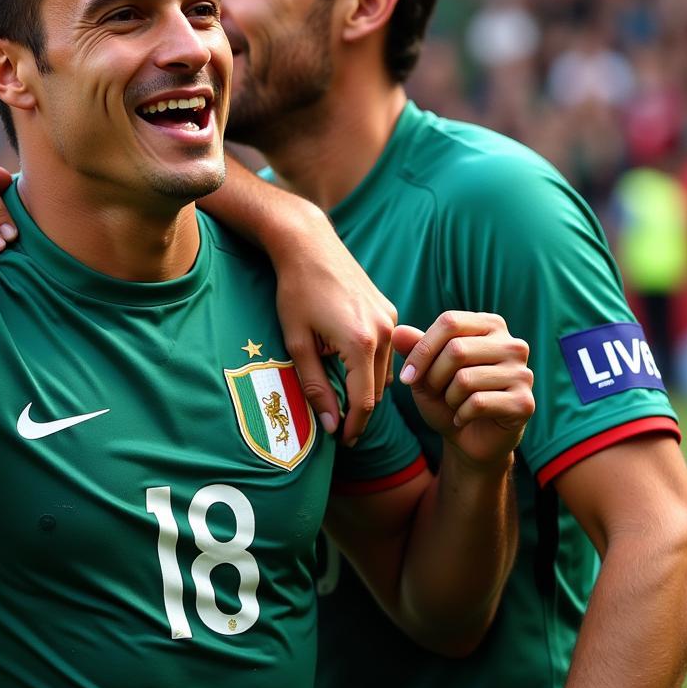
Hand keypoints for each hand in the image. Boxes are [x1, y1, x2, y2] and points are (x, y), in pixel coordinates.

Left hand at [270, 207, 397, 445]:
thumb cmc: (296, 291)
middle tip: (339, 429)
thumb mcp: (297, 342)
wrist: (308, 244)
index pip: (364, 402)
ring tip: (342, 402)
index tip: (341, 442)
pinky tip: (348, 368)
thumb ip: (315, 385)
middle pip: (378, 390)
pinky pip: (386, 351)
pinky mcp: (389, 309)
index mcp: (361, 343)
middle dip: (360, 412)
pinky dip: (371, 365)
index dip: (353, 427)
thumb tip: (331, 425)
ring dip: (366, 388)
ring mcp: (390, 318)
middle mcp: (385, 332)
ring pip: (385, 371)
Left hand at [394, 312, 533, 468]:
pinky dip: (460, 414)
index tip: (408, 375)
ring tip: (452, 403)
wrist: (467, 438)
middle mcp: (512, 345)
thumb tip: (398, 331)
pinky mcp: (525, 403)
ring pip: (466, 378)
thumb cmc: (445, 396)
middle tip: (433, 392)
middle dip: (433, 376)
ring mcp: (523, 374)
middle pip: (457, 349)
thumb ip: (413, 348)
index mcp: (490, 326)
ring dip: (448, 397)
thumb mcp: (424, 371)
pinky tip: (463, 418)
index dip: (422, 349)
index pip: (450, 322)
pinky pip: (478, 403)